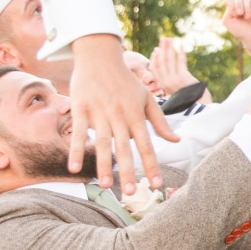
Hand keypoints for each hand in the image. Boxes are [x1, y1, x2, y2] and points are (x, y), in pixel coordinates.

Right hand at [68, 35, 178, 191]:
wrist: (100, 55)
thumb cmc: (125, 79)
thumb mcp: (146, 98)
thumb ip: (160, 121)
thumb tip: (176, 140)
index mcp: (136, 115)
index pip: (146, 145)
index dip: (152, 166)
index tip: (157, 185)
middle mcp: (119, 116)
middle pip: (125, 149)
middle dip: (128, 172)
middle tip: (131, 194)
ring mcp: (99, 113)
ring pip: (103, 144)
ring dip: (103, 166)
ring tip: (105, 186)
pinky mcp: (81, 109)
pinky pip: (79, 133)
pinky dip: (76, 150)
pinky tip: (74, 168)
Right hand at [148, 36, 196, 93]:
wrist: (197, 102)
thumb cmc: (186, 92)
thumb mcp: (172, 86)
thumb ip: (167, 75)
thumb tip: (162, 59)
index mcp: (162, 84)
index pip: (154, 68)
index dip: (154, 58)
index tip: (156, 49)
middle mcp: (166, 82)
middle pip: (161, 61)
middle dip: (162, 48)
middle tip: (164, 38)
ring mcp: (174, 79)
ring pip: (169, 60)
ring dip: (169, 48)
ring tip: (171, 39)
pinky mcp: (183, 77)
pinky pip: (180, 61)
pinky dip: (181, 52)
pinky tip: (181, 46)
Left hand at [223, 0, 250, 60]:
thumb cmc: (240, 30)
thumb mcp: (227, 21)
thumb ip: (228, 9)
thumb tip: (236, 1)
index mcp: (233, 5)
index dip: (232, 4)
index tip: (235, 15)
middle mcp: (242, 2)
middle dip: (238, 4)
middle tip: (240, 14)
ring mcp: (250, 3)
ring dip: (246, 8)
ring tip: (247, 18)